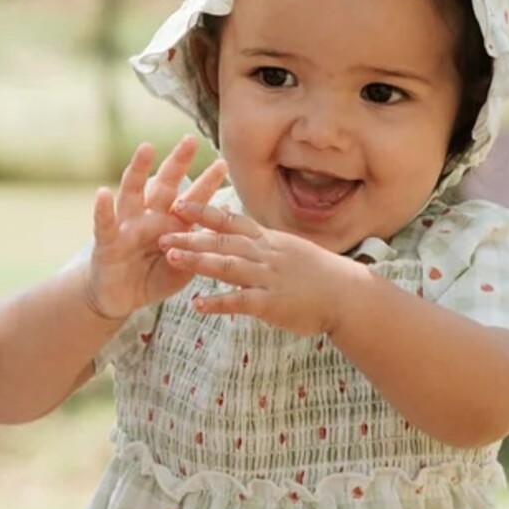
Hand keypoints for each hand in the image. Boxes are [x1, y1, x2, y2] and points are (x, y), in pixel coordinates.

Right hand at [85, 137, 228, 320]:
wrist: (118, 298)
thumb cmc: (151, 279)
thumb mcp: (182, 268)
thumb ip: (198, 249)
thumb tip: (220, 223)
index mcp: (171, 224)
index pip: (192, 200)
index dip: (206, 183)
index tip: (223, 163)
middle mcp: (149, 217)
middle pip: (164, 185)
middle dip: (177, 162)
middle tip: (190, 140)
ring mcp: (126, 226)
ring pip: (132, 192)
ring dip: (138, 170)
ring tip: (146, 148)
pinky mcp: (106, 242)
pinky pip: (104, 224)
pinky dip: (103, 209)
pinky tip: (103, 193)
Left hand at [159, 200, 360, 336]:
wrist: (348, 295)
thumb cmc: (321, 276)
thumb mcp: (291, 251)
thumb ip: (265, 246)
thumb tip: (245, 238)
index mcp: (268, 241)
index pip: (231, 221)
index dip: (203, 212)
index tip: (178, 204)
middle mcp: (266, 255)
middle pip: (222, 241)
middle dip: (190, 236)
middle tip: (160, 232)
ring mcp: (268, 278)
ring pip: (228, 266)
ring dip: (198, 261)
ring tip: (171, 257)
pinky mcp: (272, 303)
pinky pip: (240, 301)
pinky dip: (218, 302)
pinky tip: (197, 304)